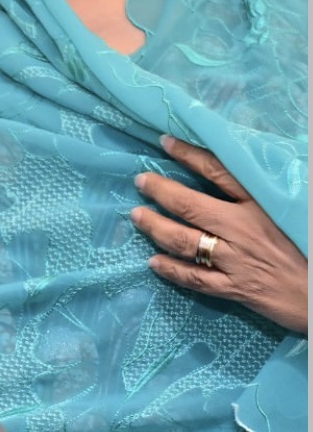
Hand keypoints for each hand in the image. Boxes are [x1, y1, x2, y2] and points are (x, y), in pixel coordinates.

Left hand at [131, 135, 307, 333]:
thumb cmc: (310, 249)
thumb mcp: (292, 212)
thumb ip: (263, 195)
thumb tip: (231, 174)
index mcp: (261, 205)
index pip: (219, 172)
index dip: (189, 155)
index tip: (165, 142)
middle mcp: (243, 230)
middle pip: (191, 206)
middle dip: (161, 191)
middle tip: (140, 181)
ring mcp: (236, 261)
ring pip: (185, 241)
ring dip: (156, 227)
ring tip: (136, 217)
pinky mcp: (234, 289)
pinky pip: (194, 279)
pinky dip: (171, 270)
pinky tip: (153, 263)